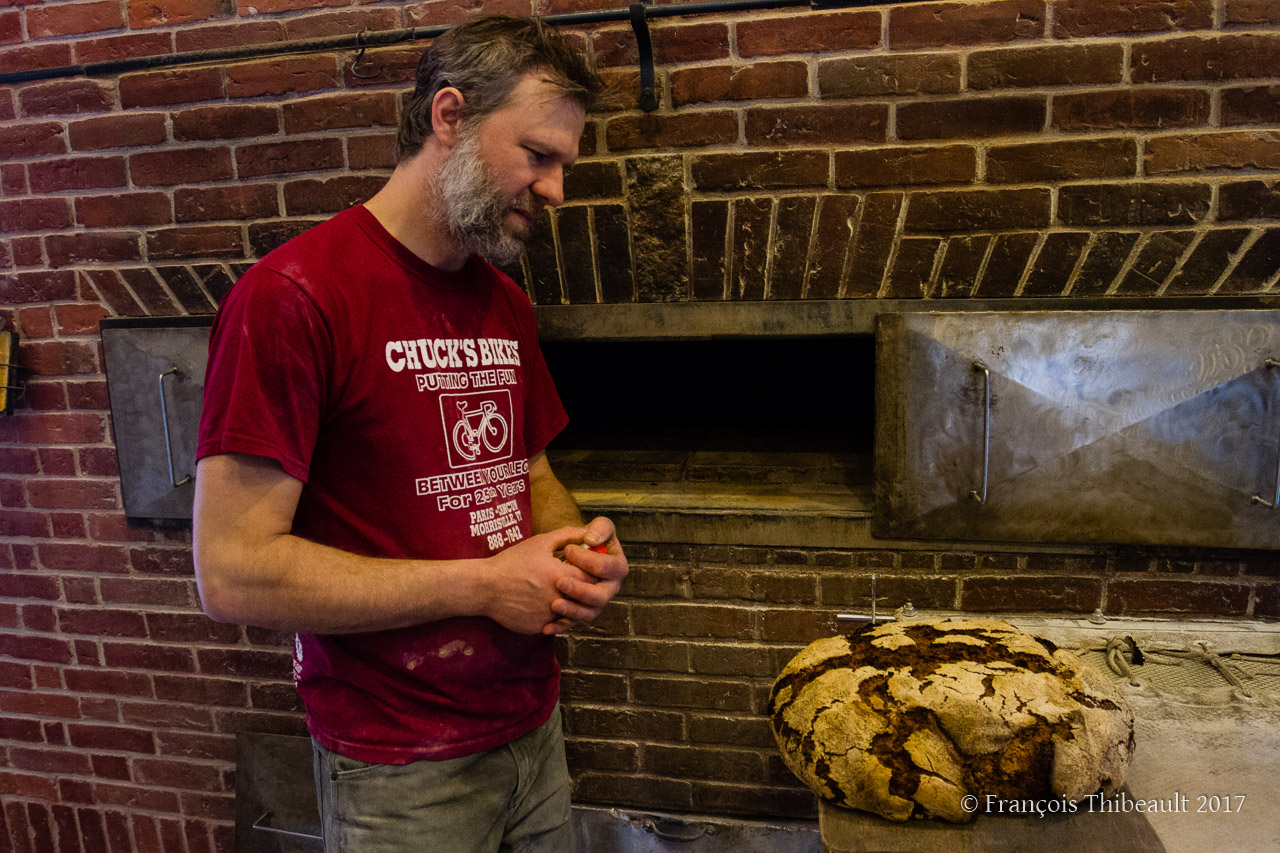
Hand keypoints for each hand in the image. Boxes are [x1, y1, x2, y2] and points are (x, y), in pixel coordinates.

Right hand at [482, 527, 594, 634]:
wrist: (484, 587)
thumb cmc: (511, 562)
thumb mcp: (539, 543)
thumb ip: (566, 535)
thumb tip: (587, 532)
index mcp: (560, 576)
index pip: (592, 577)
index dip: (592, 572)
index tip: (587, 568)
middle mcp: (557, 598)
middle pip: (586, 597)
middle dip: (585, 589)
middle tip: (577, 582)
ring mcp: (548, 616)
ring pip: (572, 613)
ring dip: (572, 603)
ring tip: (562, 592)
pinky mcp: (538, 627)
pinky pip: (556, 623)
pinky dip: (555, 615)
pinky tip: (545, 603)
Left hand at [544, 516, 628, 635]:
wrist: (561, 558)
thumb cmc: (579, 541)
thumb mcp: (594, 528)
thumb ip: (598, 529)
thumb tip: (591, 540)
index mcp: (615, 565)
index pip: (610, 567)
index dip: (590, 560)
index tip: (568, 550)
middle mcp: (609, 586)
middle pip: (602, 595)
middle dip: (582, 590)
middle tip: (560, 582)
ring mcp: (595, 602)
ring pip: (590, 613)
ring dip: (573, 610)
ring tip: (554, 604)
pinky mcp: (580, 612)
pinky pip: (573, 624)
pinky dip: (560, 626)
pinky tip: (547, 627)